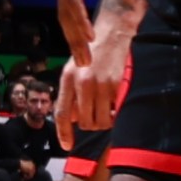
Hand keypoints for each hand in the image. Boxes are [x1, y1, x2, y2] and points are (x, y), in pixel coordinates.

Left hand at [54, 6, 135, 144]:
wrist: (113, 34)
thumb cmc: (92, 53)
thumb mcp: (74, 69)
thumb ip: (71, 94)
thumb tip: (71, 120)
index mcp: (68, 78)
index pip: (62, 113)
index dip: (63, 133)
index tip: (66, 146)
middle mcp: (83, 82)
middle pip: (84, 123)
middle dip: (90, 123)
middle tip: (96, 114)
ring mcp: (102, 85)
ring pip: (101, 122)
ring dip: (104, 121)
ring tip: (107, 108)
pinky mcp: (118, 86)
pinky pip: (116, 113)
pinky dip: (116, 114)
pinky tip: (116, 102)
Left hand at [55, 0, 120, 60]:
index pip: (71, 7)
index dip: (76, 27)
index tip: (84, 45)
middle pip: (66, 16)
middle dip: (74, 40)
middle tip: (82, 62)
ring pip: (69, 14)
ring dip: (76, 37)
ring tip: (84, 56)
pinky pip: (74, 1)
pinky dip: (79, 19)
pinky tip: (85, 35)